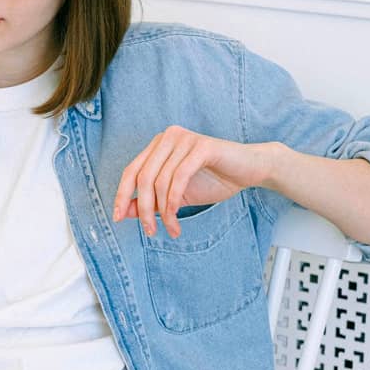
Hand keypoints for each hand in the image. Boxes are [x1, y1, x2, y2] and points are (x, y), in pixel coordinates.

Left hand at [112, 126, 276, 237]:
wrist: (251, 170)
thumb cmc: (214, 179)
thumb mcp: (175, 195)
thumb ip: (150, 201)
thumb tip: (124, 212)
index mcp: (157, 145)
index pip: (131, 171)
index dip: (122, 195)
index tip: (118, 218)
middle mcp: (167, 138)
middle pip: (142, 178)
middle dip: (143, 209)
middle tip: (150, 231)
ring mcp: (183, 139)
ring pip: (160, 181)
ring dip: (163, 211)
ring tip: (171, 229)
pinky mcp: (201, 146)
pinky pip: (179, 178)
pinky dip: (174, 202)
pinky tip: (177, 217)